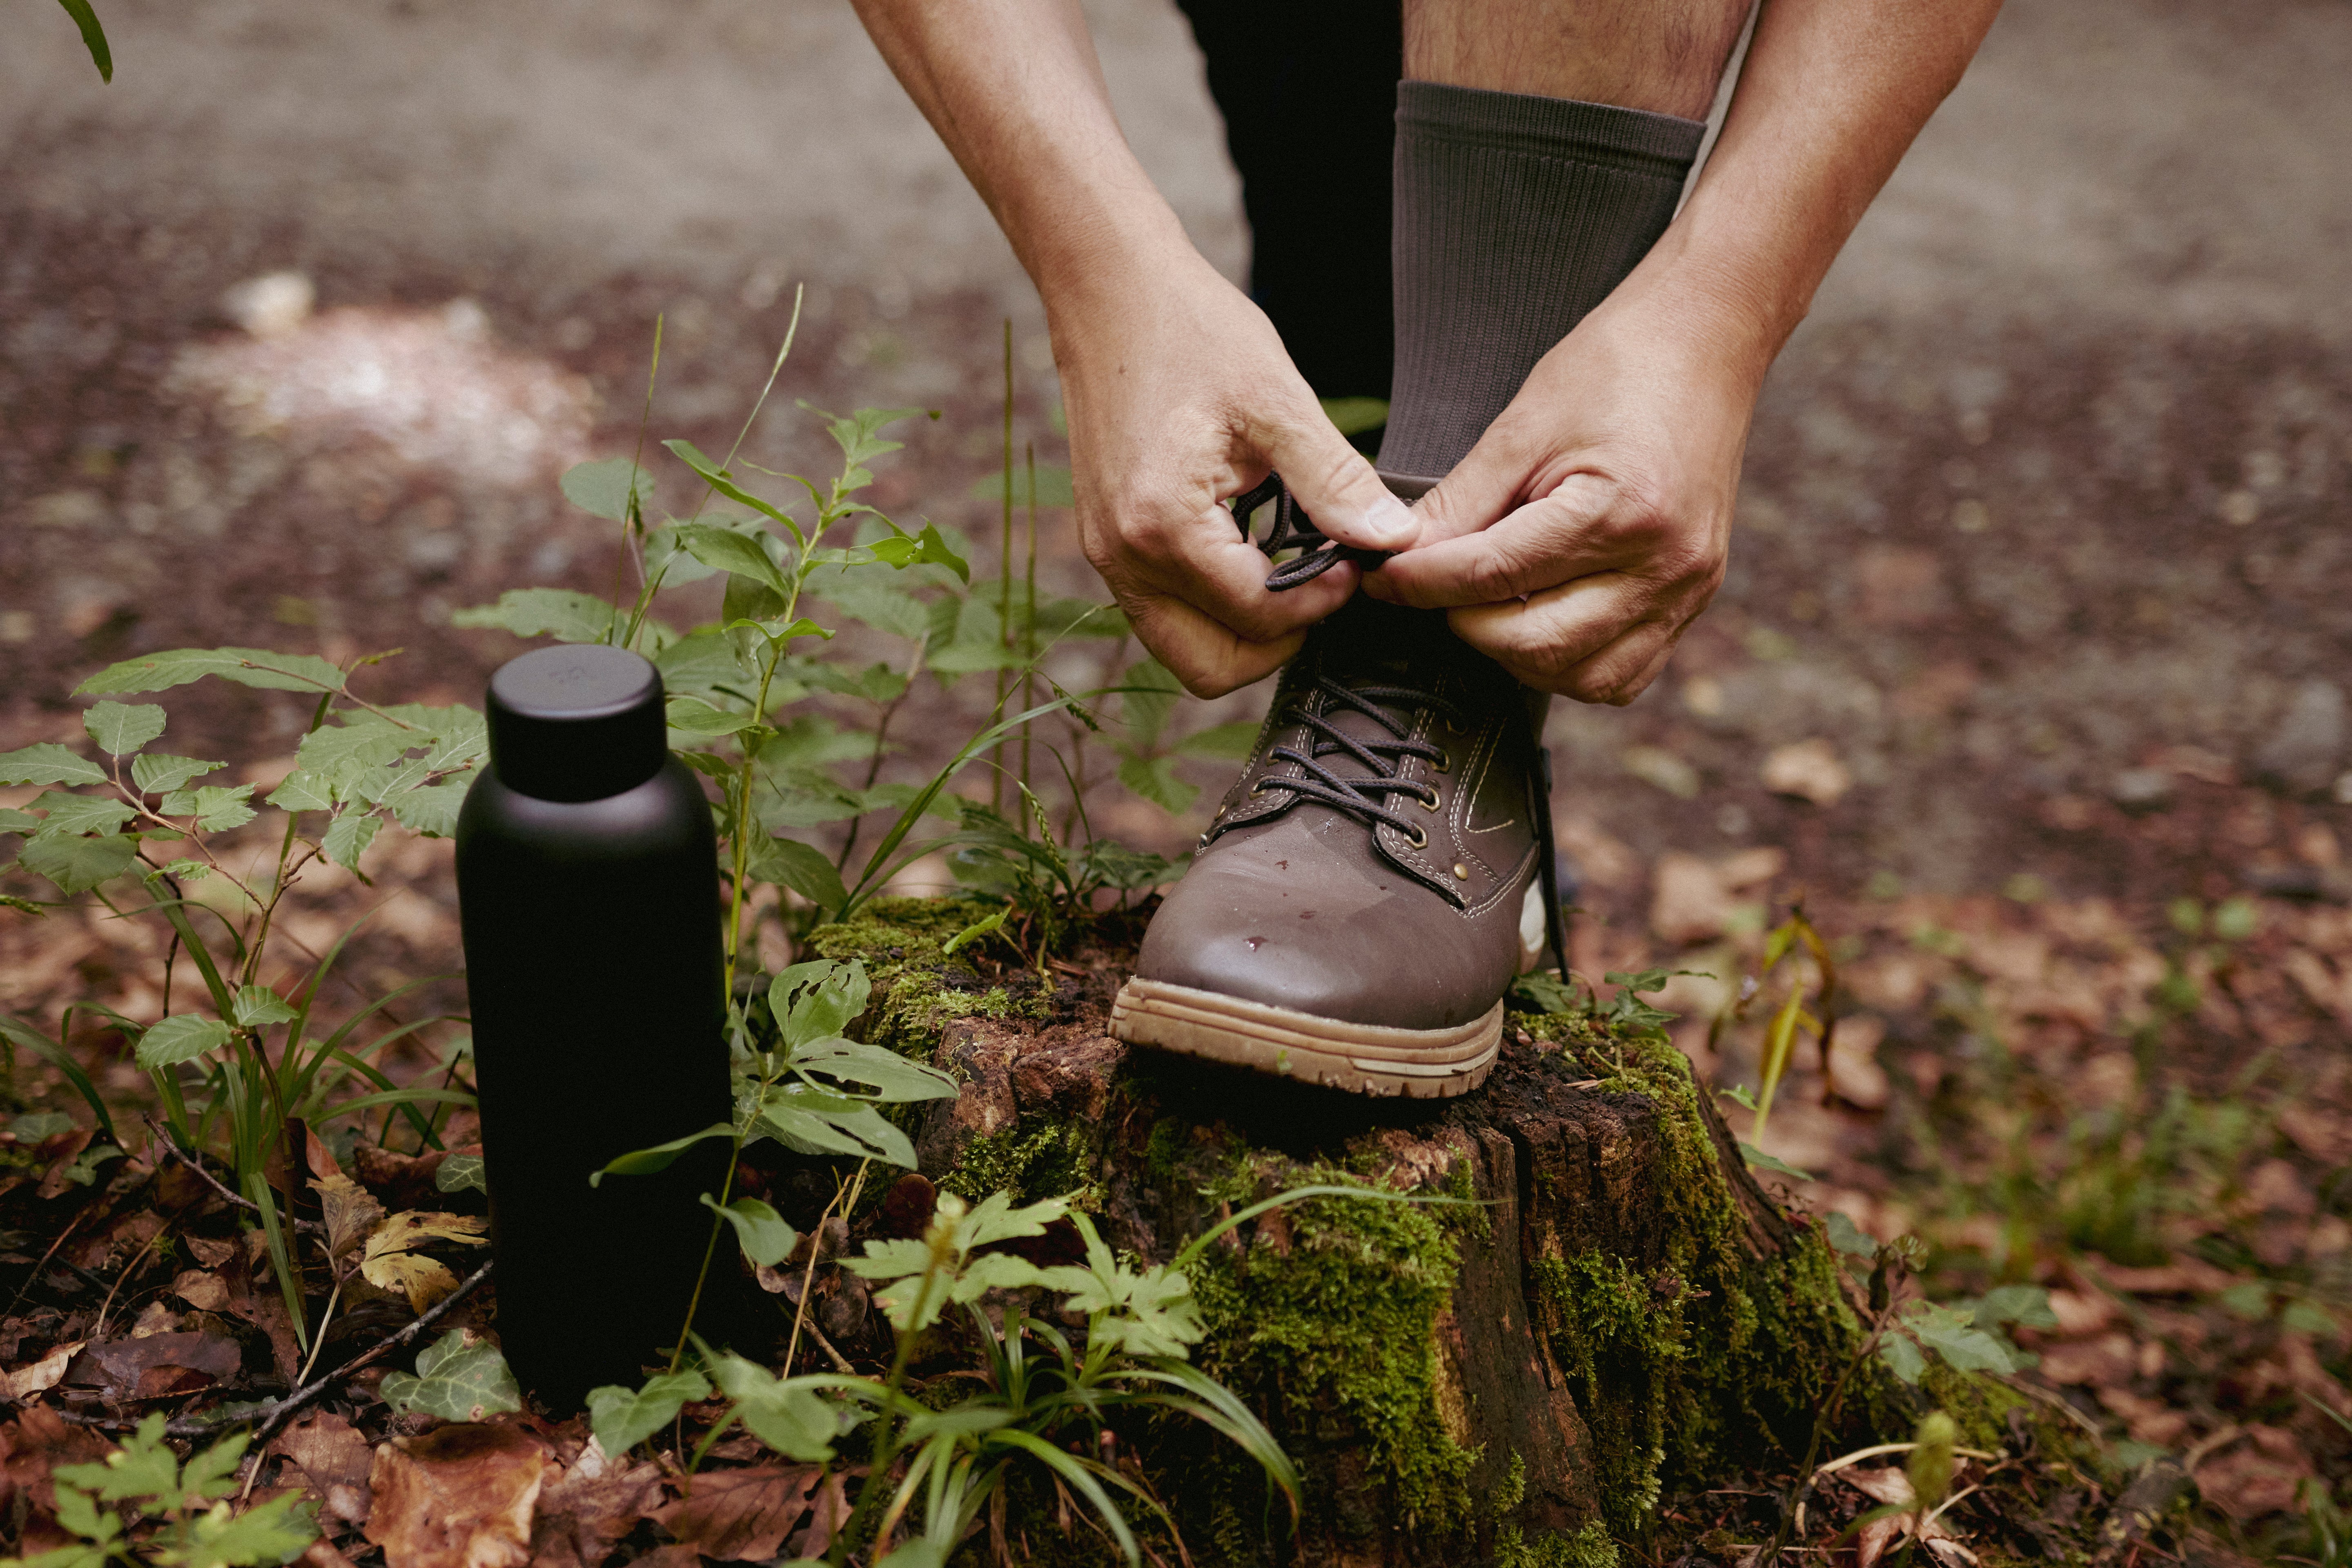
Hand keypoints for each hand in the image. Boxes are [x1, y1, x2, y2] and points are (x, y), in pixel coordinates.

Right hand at [1050, 246, 1415, 697]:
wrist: (1109, 287)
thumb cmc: (1189, 330)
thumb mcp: (1278, 401)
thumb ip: (1335, 480)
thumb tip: (1393, 539)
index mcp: (1163, 526)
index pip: (1256, 617)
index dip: (1320, 602)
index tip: (1354, 562)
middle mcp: (1123, 555)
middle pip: (1209, 666)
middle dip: (1278, 640)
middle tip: (1322, 586)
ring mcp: (1107, 553)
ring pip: (1183, 646)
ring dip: (1242, 627)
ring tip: (1288, 568)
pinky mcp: (1107, 541)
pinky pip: (1163, 610)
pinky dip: (1211, 601)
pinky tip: (1249, 547)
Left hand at [1360, 282, 1762, 703]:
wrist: (1703, 343)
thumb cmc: (1616, 369)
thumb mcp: (1522, 427)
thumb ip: (1461, 505)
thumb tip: (1401, 559)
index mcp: (1620, 512)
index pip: (1495, 576)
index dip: (1424, 583)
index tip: (1382, 578)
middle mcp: (1664, 565)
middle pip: (1537, 644)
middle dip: (1467, 623)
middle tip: (1435, 587)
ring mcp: (1687, 590)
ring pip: (1582, 676)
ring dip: (1518, 655)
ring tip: (1488, 604)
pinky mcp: (1694, 599)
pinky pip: (1624, 672)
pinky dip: (1572, 663)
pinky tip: (1541, 621)